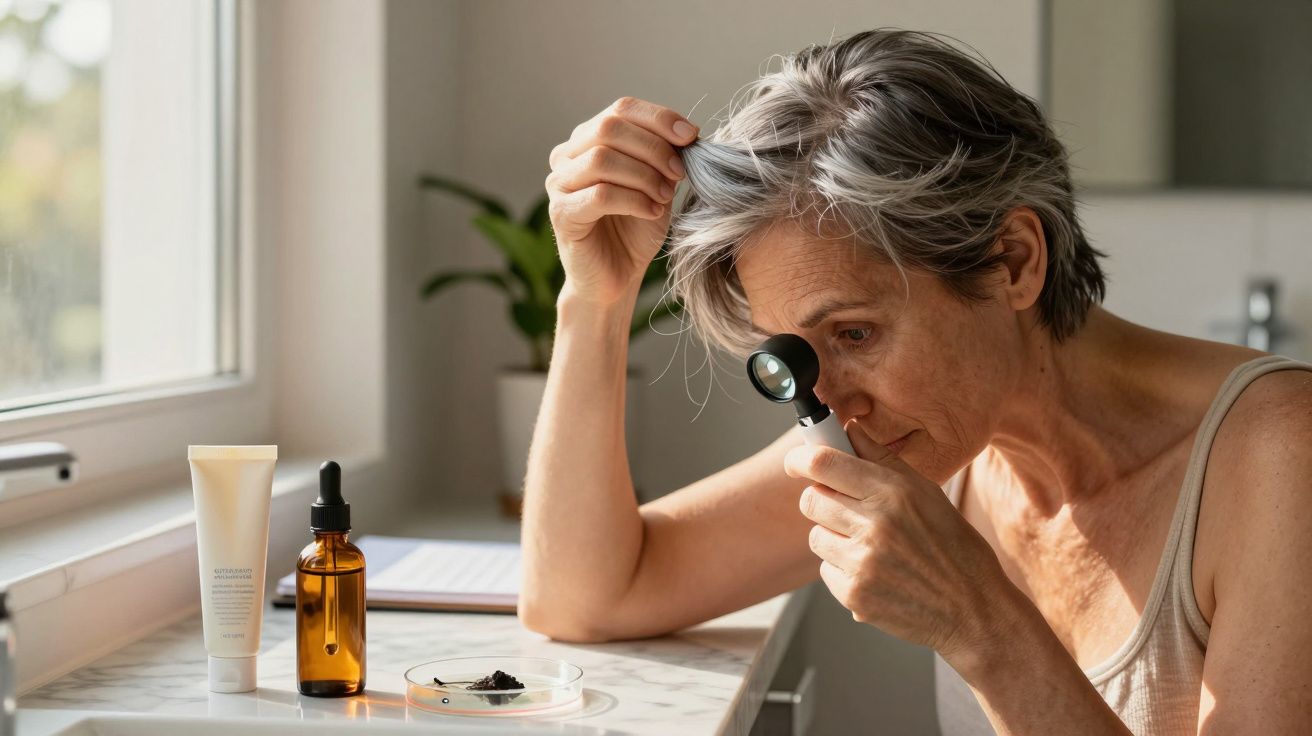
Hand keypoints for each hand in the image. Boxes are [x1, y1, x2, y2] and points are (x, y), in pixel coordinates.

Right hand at [546, 96, 697, 305]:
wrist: (616, 278)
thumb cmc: (635, 229)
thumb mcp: (657, 183)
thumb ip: (665, 155)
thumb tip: (687, 132)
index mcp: (588, 139)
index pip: (622, 109)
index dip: (659, 118)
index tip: (691, 137)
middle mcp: (566, 156)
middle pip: (610, 128)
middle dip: (653, 148)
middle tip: (678, 174)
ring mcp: (558, 184)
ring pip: (602, 159)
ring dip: (644, 175)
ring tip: (665, 196)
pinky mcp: (561, 214)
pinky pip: (600, 195)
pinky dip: (633, 200)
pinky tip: (651, 212)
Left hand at [784, 420, 1015, 664]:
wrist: (973, 610)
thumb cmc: (954, 548)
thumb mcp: (926, 493)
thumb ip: (882, 459)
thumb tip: (848, 427)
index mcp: (893, 493)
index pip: (823, 463)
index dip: (800, 460)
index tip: (796, 464)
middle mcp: (875, 525)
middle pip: (811, 500)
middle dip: (822, 501)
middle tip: (845, 509)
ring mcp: (863, 562)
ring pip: (816, 536)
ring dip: (834, 538)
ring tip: (870, 547)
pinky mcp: (854, 594)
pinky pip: (826, 570)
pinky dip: (844, 570)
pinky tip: (876, 574)